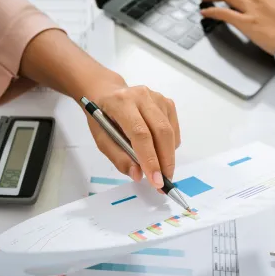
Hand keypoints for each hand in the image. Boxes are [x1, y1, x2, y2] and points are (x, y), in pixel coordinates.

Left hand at [18, 30, 180, 190]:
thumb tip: (139, 175)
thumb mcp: (101, 139)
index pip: (140, 134)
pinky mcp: (167, 102)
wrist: (107, 93)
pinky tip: (159, 150)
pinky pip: (174, 129)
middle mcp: (141, 96)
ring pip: (170, 131)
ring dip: (168, 156)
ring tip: (161, 170)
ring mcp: (157, 97)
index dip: (150, 159)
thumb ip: (119, 158)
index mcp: (121, 103)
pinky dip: (170, 145)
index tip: (156, 181)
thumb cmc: (102, 116)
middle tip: (164, 182)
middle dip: (165, 161)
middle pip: (161, 132)